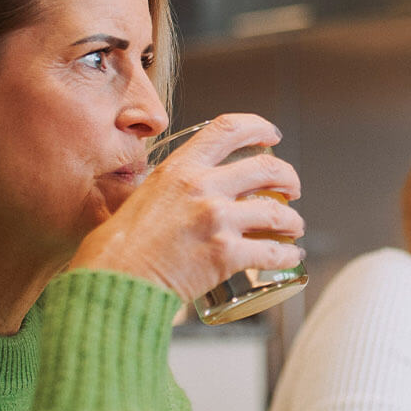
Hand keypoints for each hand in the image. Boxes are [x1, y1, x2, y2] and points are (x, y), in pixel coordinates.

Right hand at [70, 113, 303, 299]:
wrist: (115, 282)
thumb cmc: (118, 248)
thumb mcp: (141, 198)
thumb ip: (168, 189)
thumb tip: (180, 192)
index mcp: (179, 168)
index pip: (228, 129)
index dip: (258, 128)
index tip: (271, 135)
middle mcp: (202, 187)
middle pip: (266, 168)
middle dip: (288, 177)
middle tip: (292, 189)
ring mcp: (217, 220)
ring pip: (277, 212)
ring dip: (293, 220)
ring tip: (294, 227)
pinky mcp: (226, 255)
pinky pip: (273, 252)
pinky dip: (288, 253)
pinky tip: (291, 255)